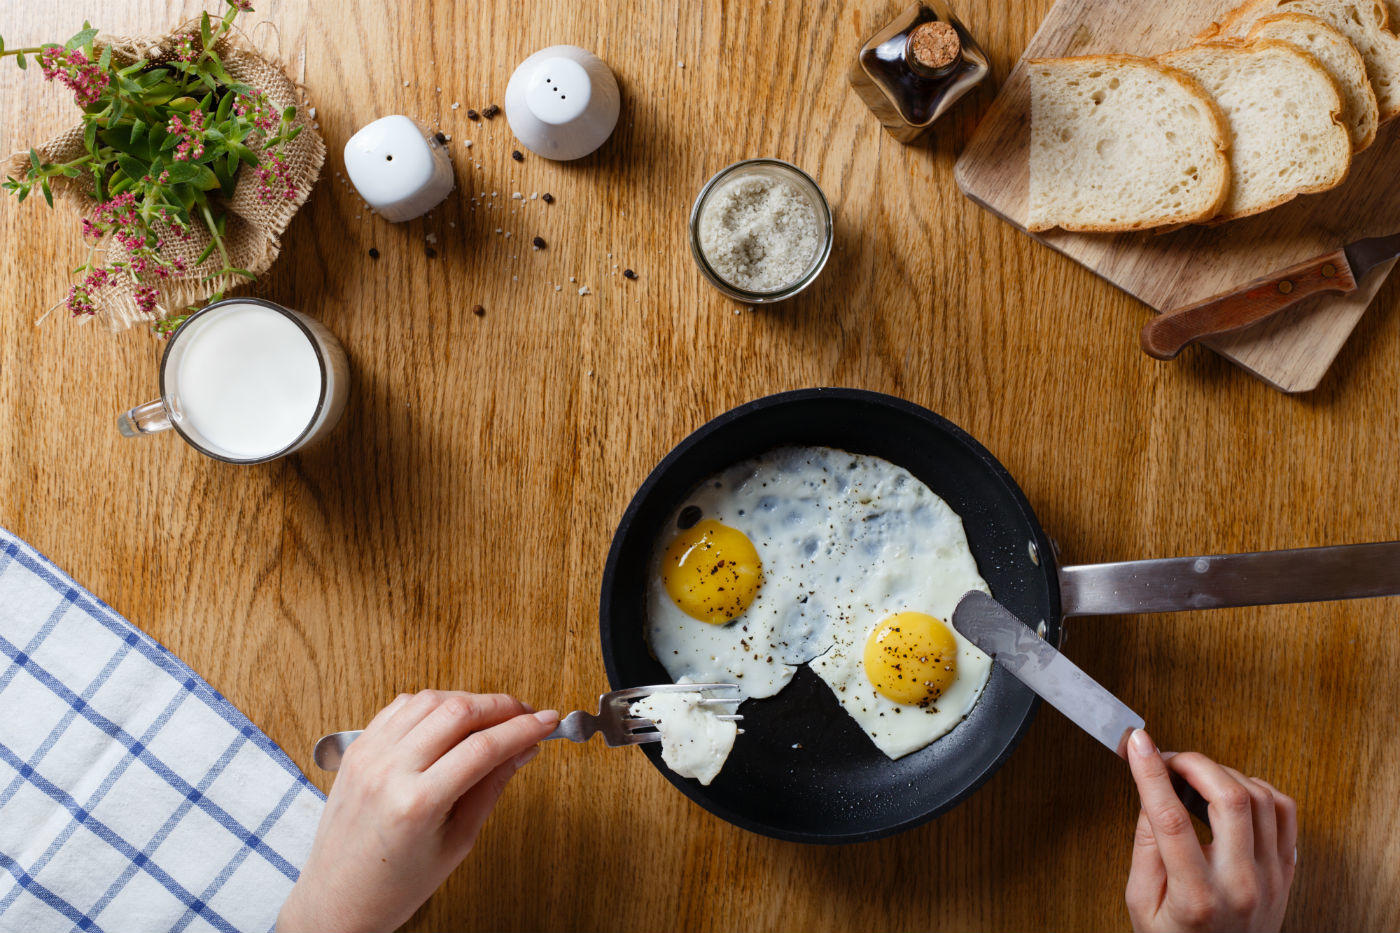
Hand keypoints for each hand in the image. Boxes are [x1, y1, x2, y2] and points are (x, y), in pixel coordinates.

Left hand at [277, 691, 558, 932]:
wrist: (336, 900)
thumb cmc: (394, 885)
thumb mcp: (457, 844)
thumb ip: (490, 788)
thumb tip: (522, 750)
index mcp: (416, 804)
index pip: (483, 747)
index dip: (523, 729)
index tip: (548, 722)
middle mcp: (388, 771)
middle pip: (458, 712)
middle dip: (501, 706)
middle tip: (526, 715)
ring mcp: (368, 756)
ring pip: (429, 700)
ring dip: (468, 700)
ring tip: (492, 717)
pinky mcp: (357, 749)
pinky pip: (399, 707)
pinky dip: (432, 704)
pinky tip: (450, 717)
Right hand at [1125, 729, 1296, 932]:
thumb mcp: (1141, 903)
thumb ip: (1146, 847)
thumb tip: (1152, 793)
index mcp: (1196, 897)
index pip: (1171, 819)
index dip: (1151, 773)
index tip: (1137, 743)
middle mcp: (1241, 885)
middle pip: (1229, 798)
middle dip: (1194, 763)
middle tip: (1170, 759)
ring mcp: (1271, 877)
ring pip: (1260, 797)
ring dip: (1223, 774)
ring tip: (1196, 778)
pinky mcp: (1286, 871)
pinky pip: (1285, 811)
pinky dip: (1257, 788)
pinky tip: (1231, 792)